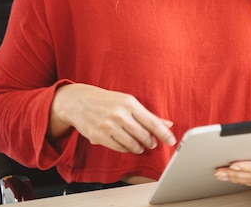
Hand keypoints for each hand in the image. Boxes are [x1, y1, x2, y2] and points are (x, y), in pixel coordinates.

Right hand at [48, 83, 175, 153]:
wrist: (78, 101)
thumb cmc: (107, 101)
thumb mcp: (128, 102)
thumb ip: (148, 115)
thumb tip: (168, 124)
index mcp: (129, 103)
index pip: (152, 122)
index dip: (164, 134)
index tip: (171, 141)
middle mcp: (119, 114)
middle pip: (143, 135)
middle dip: (150, 142)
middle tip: (152, 144)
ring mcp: (108, 126)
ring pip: (131, 144)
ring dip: (138, 147)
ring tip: (140, 146)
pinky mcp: (98, 136)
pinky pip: (118, 148)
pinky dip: (125, 149)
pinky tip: (127, 146)